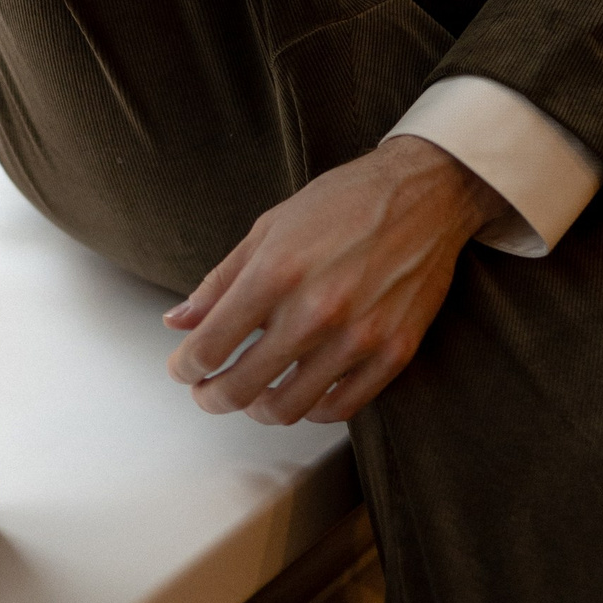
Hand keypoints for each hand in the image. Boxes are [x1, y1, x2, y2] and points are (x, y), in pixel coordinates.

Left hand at [163, 135, 508, 425]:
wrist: (424, 192)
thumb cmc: (345, 203)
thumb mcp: (270, 228)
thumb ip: (221, 280)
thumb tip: (179, 321)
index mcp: (276, 272)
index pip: (210, 346)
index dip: (186, 367)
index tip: (184, 368)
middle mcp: (315, 309)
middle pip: (241, 388)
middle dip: (212, 397)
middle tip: (208, 391)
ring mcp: (358, 336)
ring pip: (288, 408)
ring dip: (258, 409)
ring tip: (254, 395)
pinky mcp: (393, 352)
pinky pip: (341, 407)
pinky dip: (312, 410)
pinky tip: (302, 392)